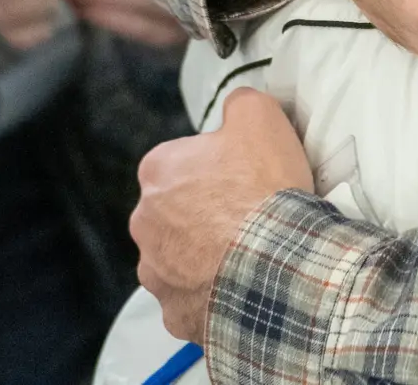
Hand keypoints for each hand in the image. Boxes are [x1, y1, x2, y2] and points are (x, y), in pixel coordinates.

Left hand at [133, 88, 312, 345]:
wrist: (274, 264)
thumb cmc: (262, 189)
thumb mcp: (261, 117)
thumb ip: (241, 103)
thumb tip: (236, 105)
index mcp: (157, 171)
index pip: (181, 162)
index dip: (217, 168)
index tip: (244, 178)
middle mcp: (144, 222)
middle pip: (175, 212)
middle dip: (204, 215)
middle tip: (246, 217)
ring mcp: (156, 272)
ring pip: (178, 259)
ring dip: (203, 257)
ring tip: (247, 255)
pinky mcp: (173, 312)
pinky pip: (192, 300)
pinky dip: (212, 295)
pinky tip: (241, 286)